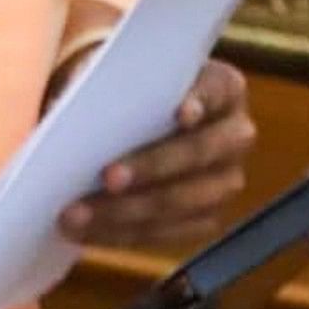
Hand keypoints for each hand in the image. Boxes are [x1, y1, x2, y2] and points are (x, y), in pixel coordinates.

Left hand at [56, 60, 254, 249]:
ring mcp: (225, 180)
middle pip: (200, 152)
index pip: (216, 90)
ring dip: (129, 211)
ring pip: (186, 201)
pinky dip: (125, 233)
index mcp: (222, 87)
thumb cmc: (116, 92)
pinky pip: (171, 233)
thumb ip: (102, 83)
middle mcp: (235, 134)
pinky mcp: (207, 216)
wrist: (119, 125)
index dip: (200, 101)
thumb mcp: (107, 75)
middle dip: (152, 167)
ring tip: (79, 213)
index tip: (180, 113)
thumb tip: (73, 109)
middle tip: (108, 177)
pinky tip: (88, 230)